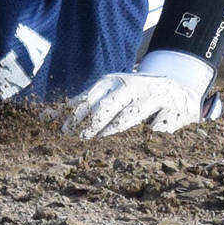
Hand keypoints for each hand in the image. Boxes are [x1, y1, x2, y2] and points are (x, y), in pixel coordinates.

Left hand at [61, 49, 213, 138]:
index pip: (89, 98)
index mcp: (112, 82)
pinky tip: (144, 140)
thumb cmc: (134, 95)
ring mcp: (153, 98)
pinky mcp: (174, 110)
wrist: (177, 89)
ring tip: (101, 141)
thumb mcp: (109, 93)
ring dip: (113, 129)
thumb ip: (84, 104)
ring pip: (129, 116)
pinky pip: (159, 126)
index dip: (75, 115)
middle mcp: (131, 87)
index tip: (63, 130)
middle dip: (91, 124)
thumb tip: (46, 116)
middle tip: (80, 139)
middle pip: (106, 107)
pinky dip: (151, 132)